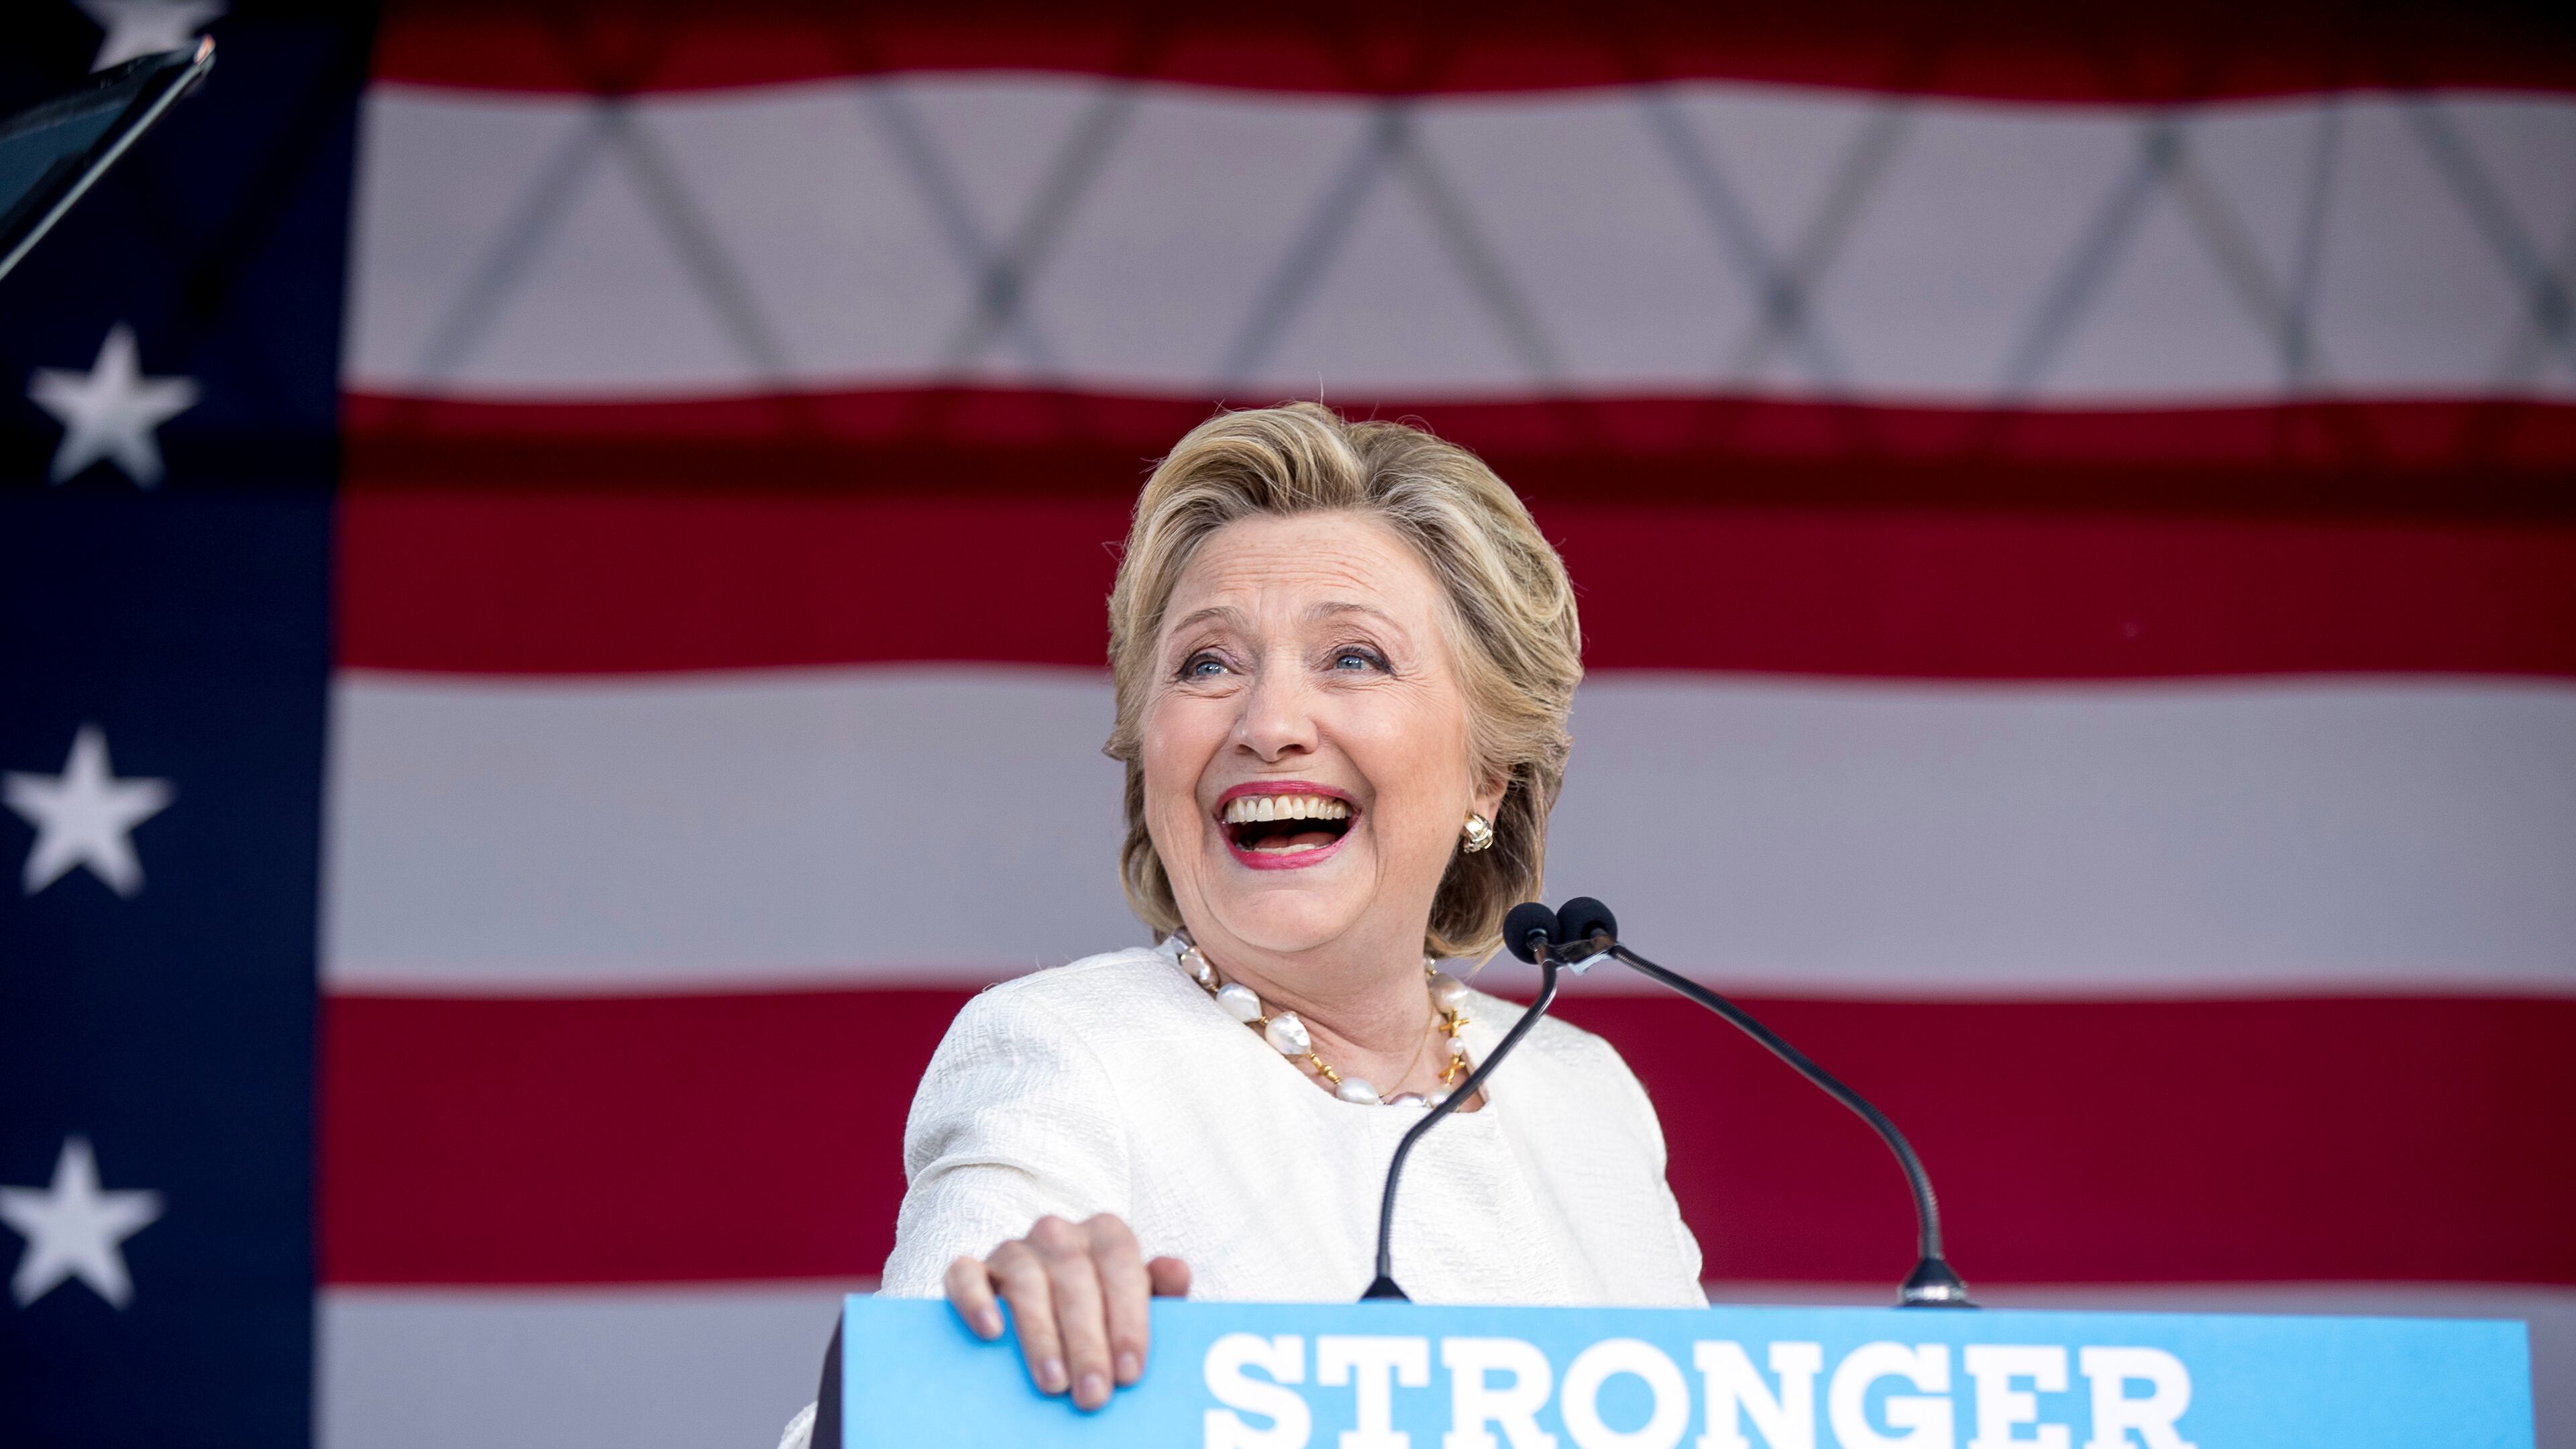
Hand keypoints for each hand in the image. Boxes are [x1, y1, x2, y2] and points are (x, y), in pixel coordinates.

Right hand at [946, 1214, 1191, 1410]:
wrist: (1049, 1311)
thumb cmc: (1104, 1312)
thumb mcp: (1138, 1304)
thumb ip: (1163, 1292)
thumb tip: (1176, 1270)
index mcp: (1106, 1234)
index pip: (1121, 1264)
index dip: (1128, 1319)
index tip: (1130, 1372)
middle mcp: (1059, 1232)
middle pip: (1074, 1277)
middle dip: (1086, 1341)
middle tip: (1093, 1395)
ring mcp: (1014, 1249)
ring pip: (1025, 1279)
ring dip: (1040, 1334)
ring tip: (1053, 1382)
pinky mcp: (975, 1268)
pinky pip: (966, 1274)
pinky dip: (976, 1300)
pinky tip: (991, 1333)